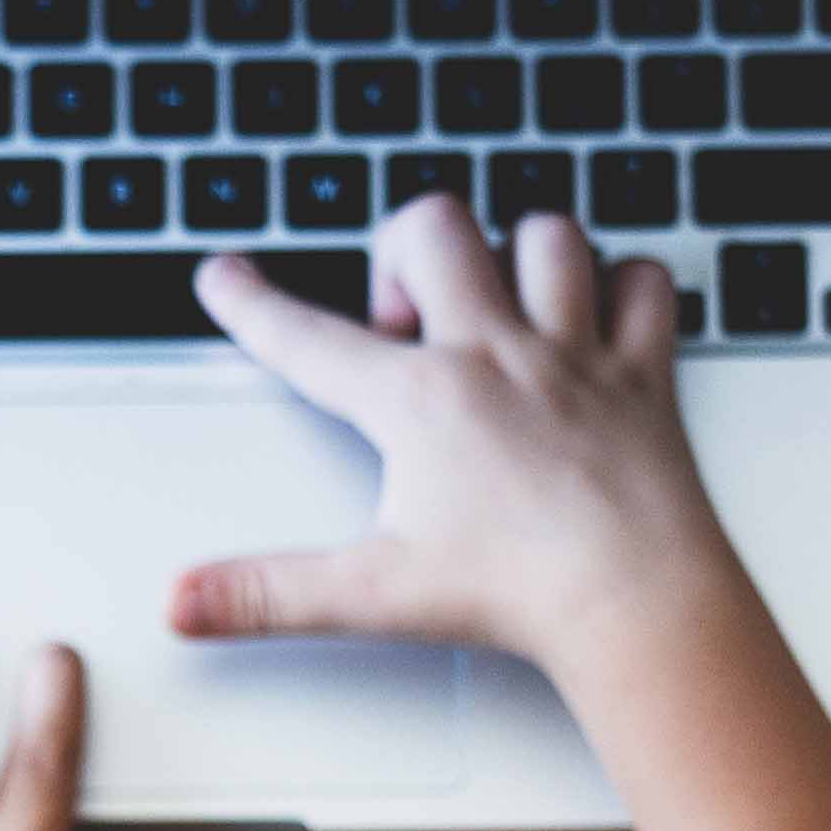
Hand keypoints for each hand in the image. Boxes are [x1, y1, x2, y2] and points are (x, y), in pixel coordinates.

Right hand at [173, 197, 732, 671]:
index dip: (253, 304)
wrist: (634, 602)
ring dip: (515, 254)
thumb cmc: (518, 593)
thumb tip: (185, 602)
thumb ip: (268, 593)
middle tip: (402, 312)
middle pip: (434, 228)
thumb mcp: (373, 594)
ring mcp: (575, 355)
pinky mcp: (643, 373)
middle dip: (401, 247)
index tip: (225, 276)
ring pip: (545, 236)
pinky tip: (599, 314)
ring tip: (497, 304)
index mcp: (420, 400)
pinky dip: (624, 284)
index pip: (310, 338)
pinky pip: (645, 283)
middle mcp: (496, 354)